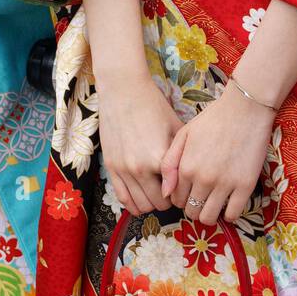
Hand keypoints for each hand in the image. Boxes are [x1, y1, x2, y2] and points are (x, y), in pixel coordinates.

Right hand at [97, 72, 182, 216]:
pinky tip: (140, 198)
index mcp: (159, 159)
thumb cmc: (153, 106)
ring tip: (156, 194)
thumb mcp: (176, 129)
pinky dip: (132, 203)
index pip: (175, 194)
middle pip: (158, 204)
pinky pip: (121, 197)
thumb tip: (186, 181)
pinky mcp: (110, 167)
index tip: (184, 189)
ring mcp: (123, 169)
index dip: (182, 194)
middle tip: (171, 193)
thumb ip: (180, 158)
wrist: (123, 91)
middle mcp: (140, 168)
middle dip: (167, 202)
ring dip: (150, 203)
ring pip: (139, 205)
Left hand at [161, 86, 276, 224]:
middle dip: (192, 208)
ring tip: (212, 204)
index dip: (179, 198)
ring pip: (209, 217)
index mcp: (186, 168)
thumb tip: (165, 193)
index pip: (175, 199)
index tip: (187, 192)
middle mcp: (203, 179)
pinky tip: (228, 205)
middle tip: (199, 199)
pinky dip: (229, 215)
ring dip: (207, 215)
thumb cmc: (212, 120)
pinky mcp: (246, 185)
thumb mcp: (183, 136)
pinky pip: (233, 214)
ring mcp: (225, 183)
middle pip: (191, 211)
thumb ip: (170, 163)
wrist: (245, 110)